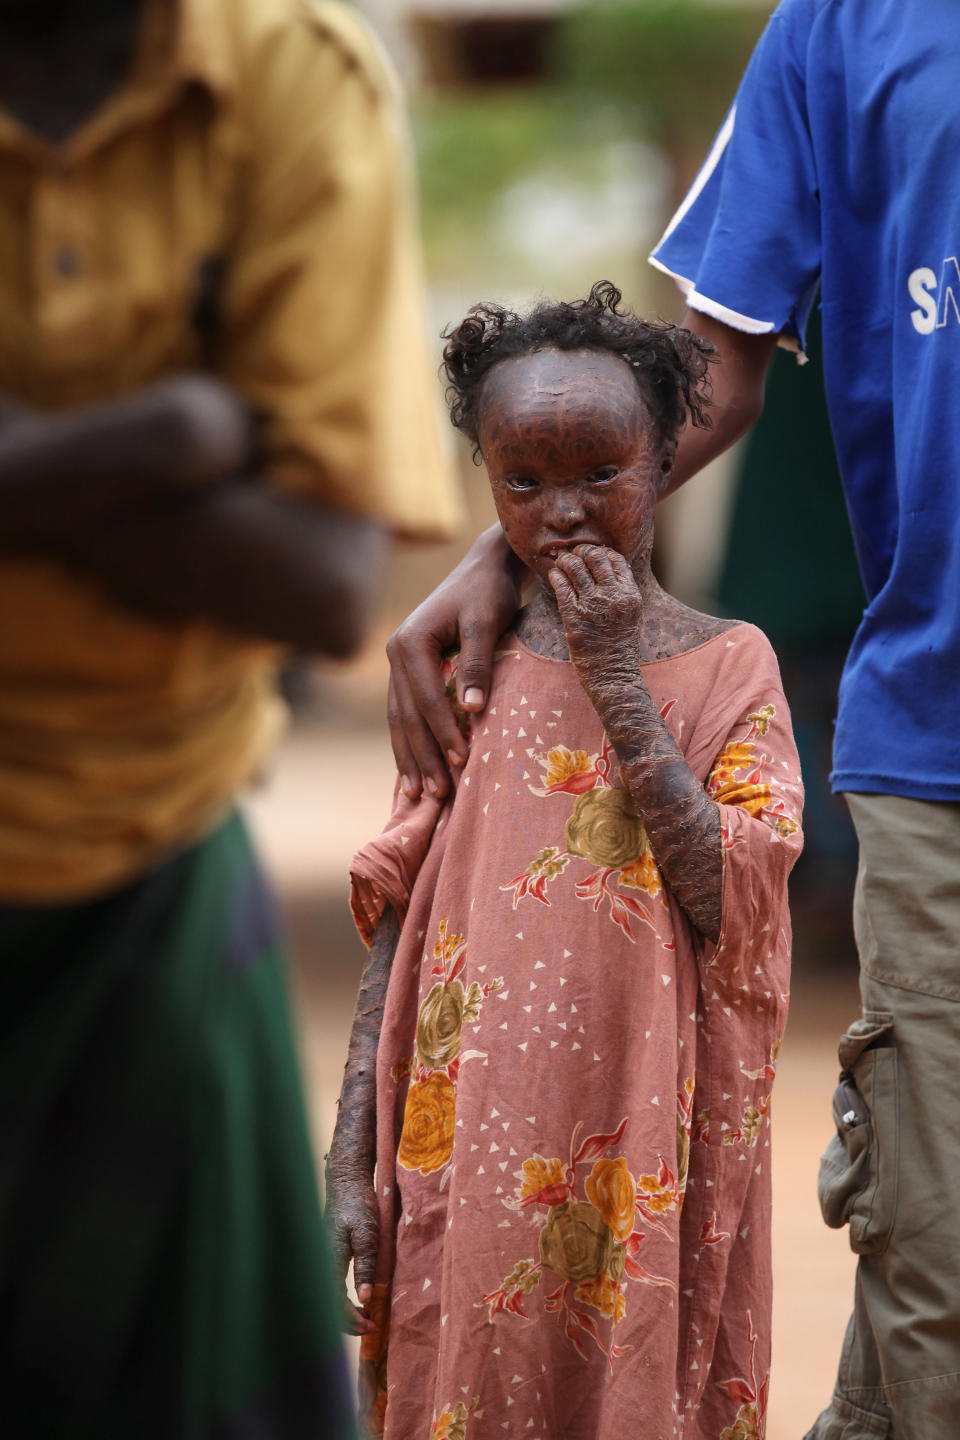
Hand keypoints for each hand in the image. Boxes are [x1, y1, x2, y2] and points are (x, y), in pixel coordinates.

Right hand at [325, 1163, 379, 1335]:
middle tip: (372, 1328)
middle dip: (347, 1323)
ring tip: (366, 1320)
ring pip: (326, 1298)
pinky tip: (357, 1304)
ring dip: (344, 1314)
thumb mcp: (367, 1233)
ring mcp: (321, 1260)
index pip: (334, 1301)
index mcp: (329, 1258)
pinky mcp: (325, 1258)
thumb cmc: (358, 1205)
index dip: (351, 1318)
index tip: (371, 1325)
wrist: (346, 1184)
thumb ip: (365, 1265)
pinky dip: (341, 1302)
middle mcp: (321, 1262)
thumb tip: (366, 1299)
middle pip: (327, 1305)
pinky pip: (329, 1288)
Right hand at [387, 524, 523, 798]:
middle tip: (436, 794)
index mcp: (411, 642)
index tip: (462, 762)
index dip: (443, 733)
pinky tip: (416, 770)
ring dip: (410, 758)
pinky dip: (410, 743)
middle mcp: (397, 653)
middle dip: (422, 757)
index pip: (426, 698)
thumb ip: (477, 664)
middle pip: (407, 716)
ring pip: (400, 719)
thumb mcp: (487, 622)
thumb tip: (472, 710)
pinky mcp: (409, 671)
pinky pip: (405, 713)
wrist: (483, 568)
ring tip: (420, 794)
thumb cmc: (488, 592)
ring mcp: (398, 663)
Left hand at [549, 546, 641, 701]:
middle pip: (595, 557)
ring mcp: (592, 606)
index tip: (591, 555)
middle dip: (581, 551)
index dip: (601, 552)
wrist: (612, 674)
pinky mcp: (574, 617)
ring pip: (575, 567)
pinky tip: (554, 575)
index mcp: (630, 594)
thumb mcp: (631, 615)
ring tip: (560, 563)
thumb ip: (622, 592)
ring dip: (565, 560)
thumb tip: (609, 567)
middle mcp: (613, 596)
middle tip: (573, 555)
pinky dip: (555, 575)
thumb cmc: (619, 646)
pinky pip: (561, 586)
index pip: (615, 559)